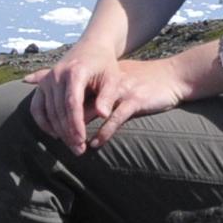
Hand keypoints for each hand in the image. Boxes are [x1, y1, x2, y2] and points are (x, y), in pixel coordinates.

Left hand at [24, 47, 187, 154]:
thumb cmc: (142, 81)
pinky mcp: (135, 99)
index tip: (50, 128)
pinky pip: (115, 118)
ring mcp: (119, 91)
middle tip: (59, 142)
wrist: (172, 76)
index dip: (58, 110)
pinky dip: (104, 132)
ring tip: (74, 146)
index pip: (71, 93)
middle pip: (77, 104)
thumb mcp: (116, 80)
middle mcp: (105, 83)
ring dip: (81, 131)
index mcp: (99, 79)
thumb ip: (95, 88)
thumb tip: (74, 102)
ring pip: (92, 112)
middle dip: (66, 124)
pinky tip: (95, 143)